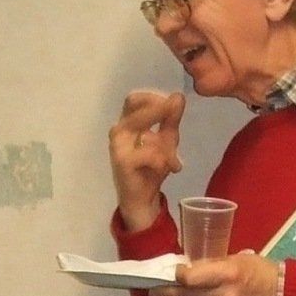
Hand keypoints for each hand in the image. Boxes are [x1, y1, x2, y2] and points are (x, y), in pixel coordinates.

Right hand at [109, 89, 185, 231]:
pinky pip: (149, 154)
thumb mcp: (166, 140)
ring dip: (164, 143)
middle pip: (135, 105)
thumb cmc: (151, 168)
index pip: (135, 99)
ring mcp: (118, 146)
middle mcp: (118, 131)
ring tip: (173, 158)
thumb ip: (171, 119)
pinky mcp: (123, 162)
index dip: (153, 98)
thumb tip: (178, 96)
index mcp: (127, 124)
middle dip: (160, 111)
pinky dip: (164, 161)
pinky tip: (171, 169)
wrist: (142, 199)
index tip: (171, 107)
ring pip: (144, 129)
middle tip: (175, 120)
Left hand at [151, 250, 280, 295]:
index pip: (190, 278)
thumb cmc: (260, 270)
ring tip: (180, 290)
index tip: (172, 272)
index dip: (177, 276)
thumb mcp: (237, 259)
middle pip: (186, 295)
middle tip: (153, 290)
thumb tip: (188, 268)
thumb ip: (211, 265)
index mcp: (227, 274)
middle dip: (167, 292)